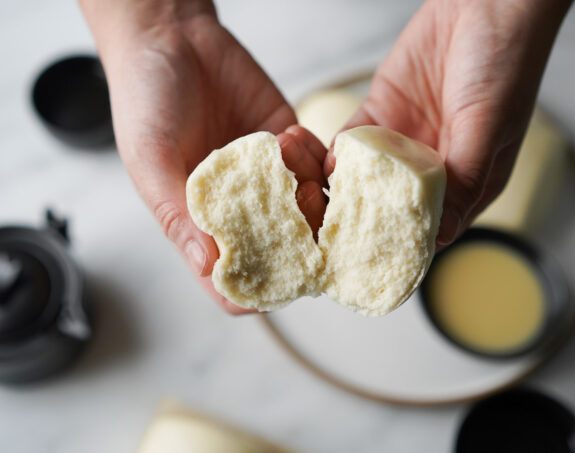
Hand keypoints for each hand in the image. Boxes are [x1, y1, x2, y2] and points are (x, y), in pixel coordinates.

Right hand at [81, 0, 326, 312]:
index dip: (256, 291)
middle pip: (283, 251)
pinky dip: (315, 157)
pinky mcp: (289, 145)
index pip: (232, 279)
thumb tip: (208, 266)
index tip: (278, 278)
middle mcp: (239, 207)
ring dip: (312, 196)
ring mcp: (268, 177)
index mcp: (199, 223)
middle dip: (300, 241)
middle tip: (299, 208)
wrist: (172, 37)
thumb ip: (179, 213)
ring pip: (309, 212)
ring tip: (290, 161)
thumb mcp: (150, 158)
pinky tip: (290, 136)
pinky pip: (318, 165)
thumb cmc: (146, 99)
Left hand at [325, 0, 571, 248]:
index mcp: (468, 184)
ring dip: (344, 191)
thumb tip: (439, 236)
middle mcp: (433, 169)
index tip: (369, 260)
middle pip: (391, 209)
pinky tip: (324, 165)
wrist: (485, 3)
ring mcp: (404, 143)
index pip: (431, 229)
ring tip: (321, 206)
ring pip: (366, 179)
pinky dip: (338, 156)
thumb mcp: (487, 129)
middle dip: (363, 223)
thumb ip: (462, 181)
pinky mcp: (381, 114)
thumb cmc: (504, 64)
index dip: (401, 246)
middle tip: (333, 238)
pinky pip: (353, 143)